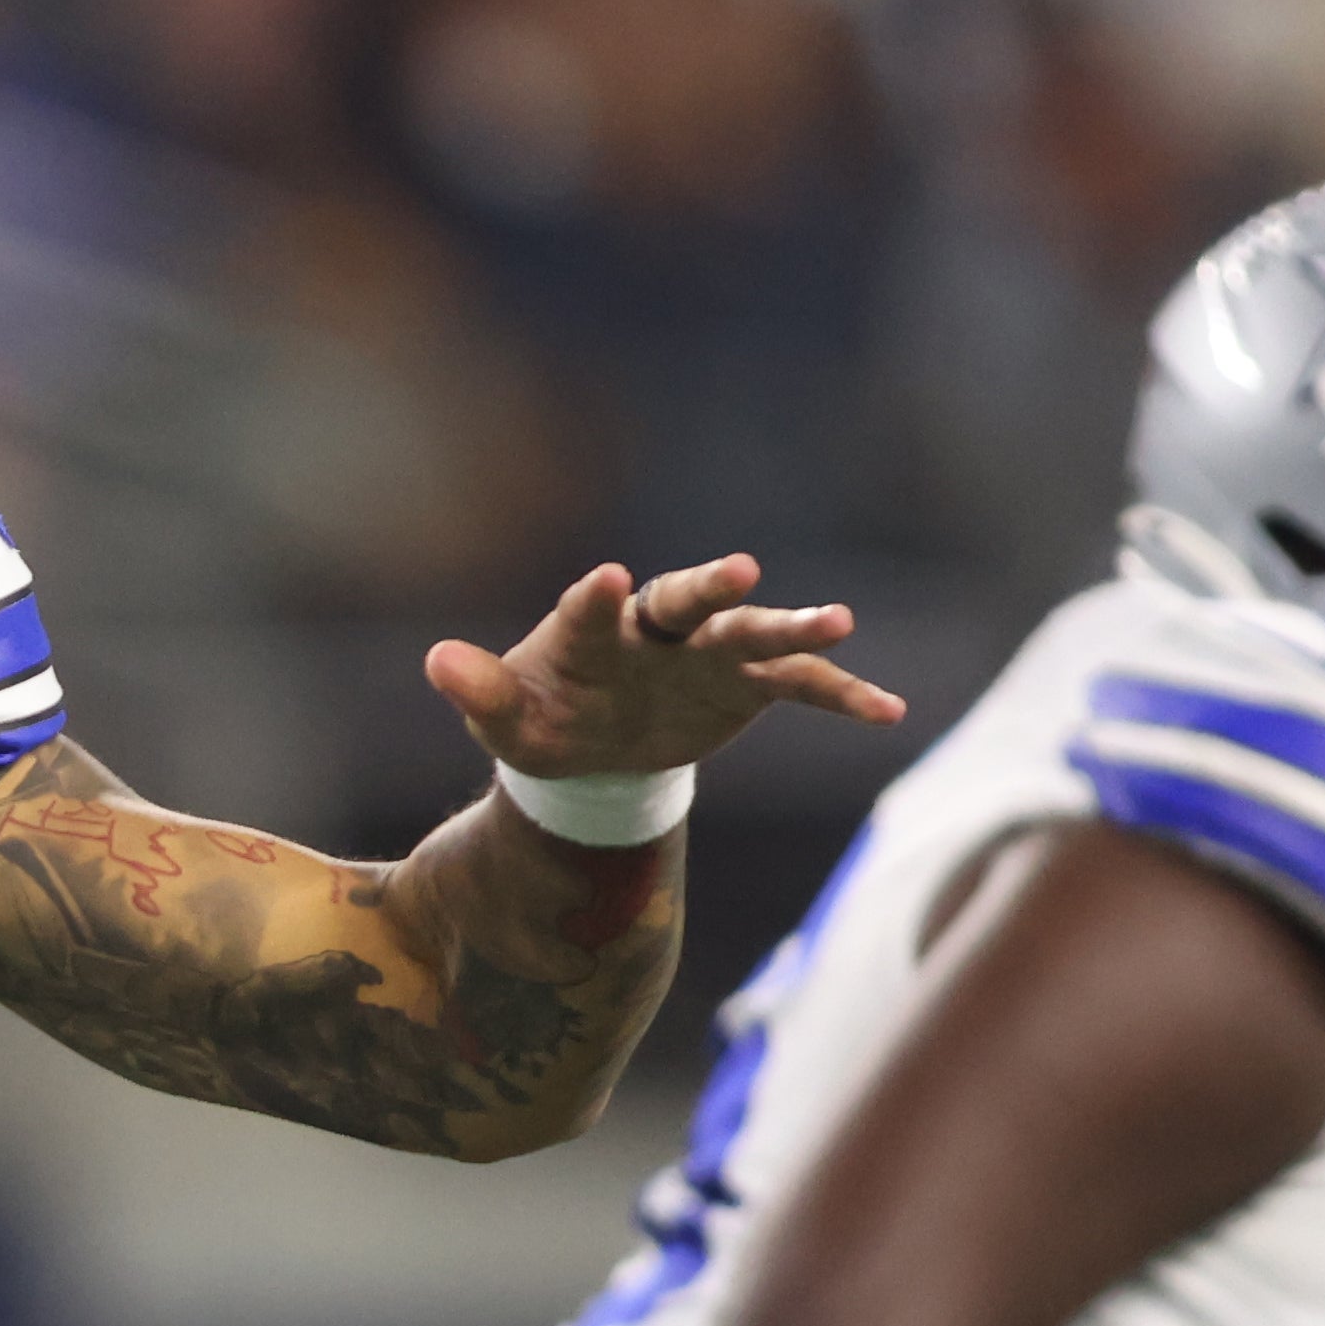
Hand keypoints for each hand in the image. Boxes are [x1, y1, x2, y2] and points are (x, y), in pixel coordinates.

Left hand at [430, 555, 899, 780]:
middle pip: (689, 601)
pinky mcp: (750, 685)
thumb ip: (480, 691)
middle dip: (713, 587)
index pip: (594, 608)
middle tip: (739, 572)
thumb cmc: (546, 721)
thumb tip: (435, 661)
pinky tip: (889, 711)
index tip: (605, 580)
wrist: (594, 753)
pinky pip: (802, 686)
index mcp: (594, 629)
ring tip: (841, 623)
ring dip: (796, 627)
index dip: (597, 598)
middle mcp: (659, 629)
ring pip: (756, 633)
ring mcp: (710, 654)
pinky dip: (842, 696)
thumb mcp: (508, 718)